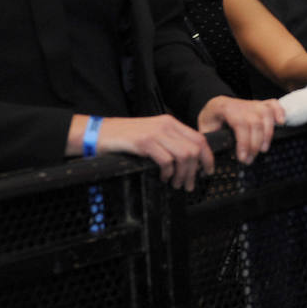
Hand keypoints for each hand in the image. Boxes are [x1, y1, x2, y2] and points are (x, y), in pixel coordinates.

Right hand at [77, 114, 213, 190]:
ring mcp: (155, 133)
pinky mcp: (144, 142)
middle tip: (189, 185)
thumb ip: (169, 142)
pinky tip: (162, 178)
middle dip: (195, 171)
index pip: (199, 138)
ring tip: (176, 184)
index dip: (207, 157)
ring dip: (183, 175)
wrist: (99, 133)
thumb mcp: (151, 134)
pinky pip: (166, 161)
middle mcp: (166, 125)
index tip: (207, 172)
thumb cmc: (124, 137)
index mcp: (170, 122)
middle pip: (195, 149)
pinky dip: (168, 173)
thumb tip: (188, 161)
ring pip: (184, 156)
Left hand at [198, 96, 284, 165]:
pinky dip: (280, 112)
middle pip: (255, 122)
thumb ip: (211, 141)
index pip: (239, 123)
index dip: (244, 142)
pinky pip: (273, 105)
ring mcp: (252, 103)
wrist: (215, 106)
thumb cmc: (211, 119)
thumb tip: (215, 157)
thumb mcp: (205, 129)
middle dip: (254, 144)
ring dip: (267, 134)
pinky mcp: (260, 104)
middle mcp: (241, 103)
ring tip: (263, 149)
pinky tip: (281, 123)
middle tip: (249, 160)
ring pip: (266, 114)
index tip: (242, 158)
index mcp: (224, 108)